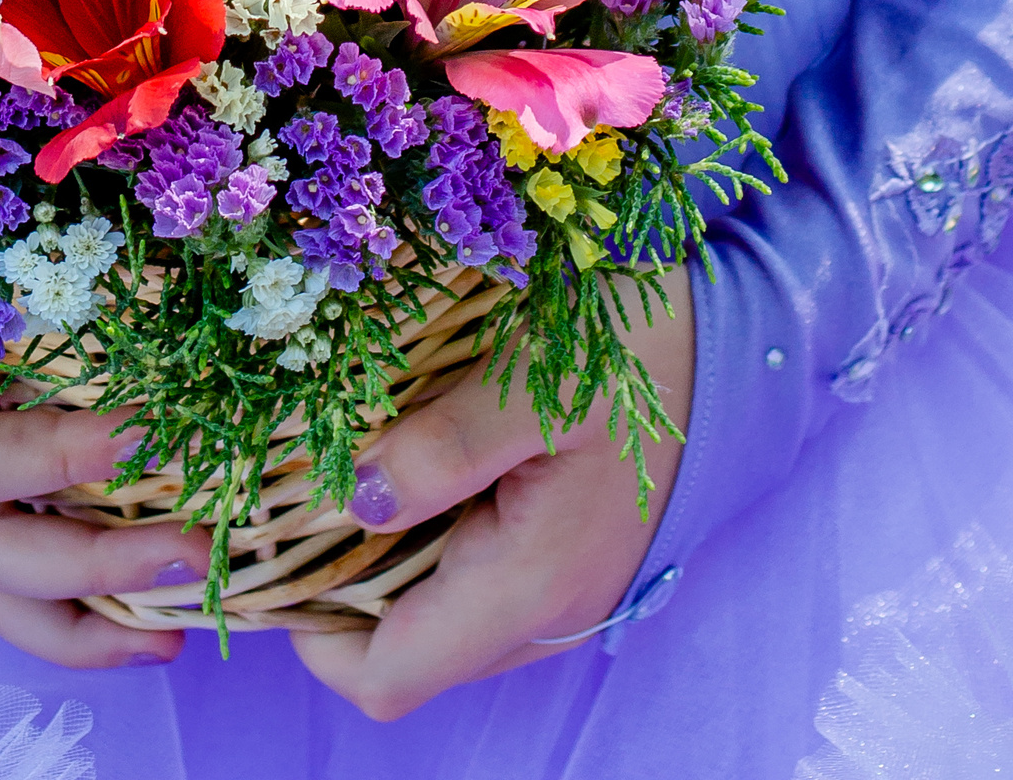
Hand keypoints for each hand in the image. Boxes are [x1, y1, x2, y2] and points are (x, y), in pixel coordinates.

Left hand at [289, 267, 695, 723]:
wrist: (749, 334)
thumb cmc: (645, 346)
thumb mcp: (541, 375)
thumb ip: (449, 444)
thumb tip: (358, 497)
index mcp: (531, 584)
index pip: (389, 678)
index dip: (309, 637)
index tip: (263, 553)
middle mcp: (546, 611)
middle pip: (404, 654)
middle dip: (328, 592)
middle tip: (275, 502)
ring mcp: (561, 586)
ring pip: (434, 616)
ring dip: (372, 563)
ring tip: (326, 477)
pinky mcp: (566, 551)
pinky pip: (471, 576)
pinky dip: (420, 541)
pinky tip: (398, 462)